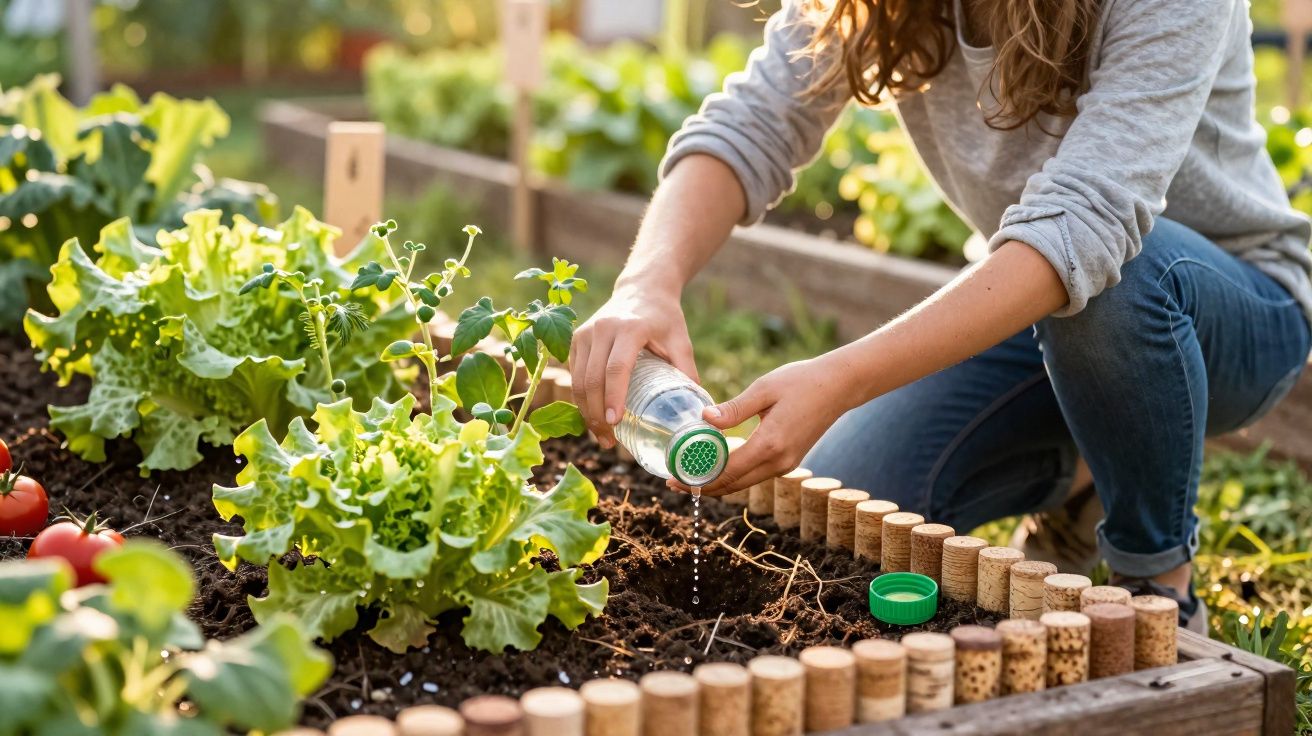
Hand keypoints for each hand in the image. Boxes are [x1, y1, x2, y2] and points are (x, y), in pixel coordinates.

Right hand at [570, 284, 697, 448]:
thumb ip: (687, 370)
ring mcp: (585, 333)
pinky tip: (592, 417)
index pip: (616, 368)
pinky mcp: (577, 338)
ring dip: (586, 411)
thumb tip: (697, 410)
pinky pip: (573, 373)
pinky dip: (580, 399)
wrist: (642, 289)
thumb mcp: (680, 339)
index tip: (615, 423)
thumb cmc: (664, 317)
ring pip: (577, 379)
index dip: (613, 397)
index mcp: (629, 328)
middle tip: (608, 440)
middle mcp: (602, 329)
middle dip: (596, 414)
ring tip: (601, 436)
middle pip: (592, 378)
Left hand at [670, 353, 855, 496]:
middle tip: (673, 483)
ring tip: (689, 477)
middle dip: (701, 487)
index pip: (726, 473)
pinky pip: (754, 474)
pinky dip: (732, 475)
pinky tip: (715, 466)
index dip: (697, 479)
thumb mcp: (764, 389)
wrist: (840, 386)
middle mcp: (779, 462)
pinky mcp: (788, 460)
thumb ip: (734, 408)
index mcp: (770, 444)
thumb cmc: (802, 381)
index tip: (673, 479)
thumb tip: (703, 418)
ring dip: (716, 483)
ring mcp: (786, 464)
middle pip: (733, 485)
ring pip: (743, 483)